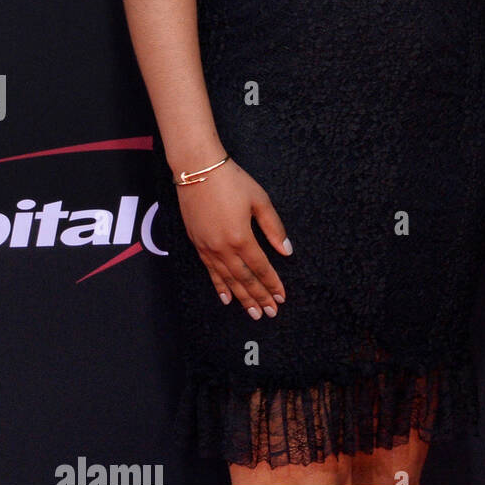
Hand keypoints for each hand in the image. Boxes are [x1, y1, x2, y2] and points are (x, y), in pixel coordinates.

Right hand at [175, 159, 292, 316]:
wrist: (198, 171)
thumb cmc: (232, 181)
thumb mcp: (259, 200)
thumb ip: (274, 228)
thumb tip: (286, 251)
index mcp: (242, 237)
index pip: (261, 268)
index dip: (272, 284)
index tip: (282, 297)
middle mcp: (223, 248)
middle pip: (245, 279)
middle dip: (259, 297)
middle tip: (270, 313)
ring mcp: (208, 248)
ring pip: (228, 280)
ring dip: (242, 298)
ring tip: (253, 313)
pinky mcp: (198, 245)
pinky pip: (210, 272)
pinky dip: (219, 287)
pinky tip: (226, 298)